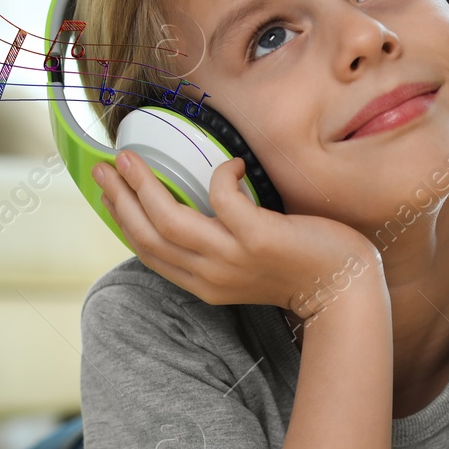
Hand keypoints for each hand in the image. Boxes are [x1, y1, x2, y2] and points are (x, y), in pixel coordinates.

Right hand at [93, 150, 382, 315]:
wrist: (343, 291)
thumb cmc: (301, 270)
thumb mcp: (247, 267)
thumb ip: (219, 247)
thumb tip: (201, 207)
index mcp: (203, 284)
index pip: (148, 251)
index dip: (123, 219)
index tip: (108, 192)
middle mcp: (210, 275)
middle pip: (147, 234)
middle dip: (119, 197)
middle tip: (104, 165)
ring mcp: (231, 257)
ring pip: (169, 219)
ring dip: (145, 184)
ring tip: (131, 157)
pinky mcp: (257, 238)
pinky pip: (221, 196)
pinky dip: (220, 174)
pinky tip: (229, 162)